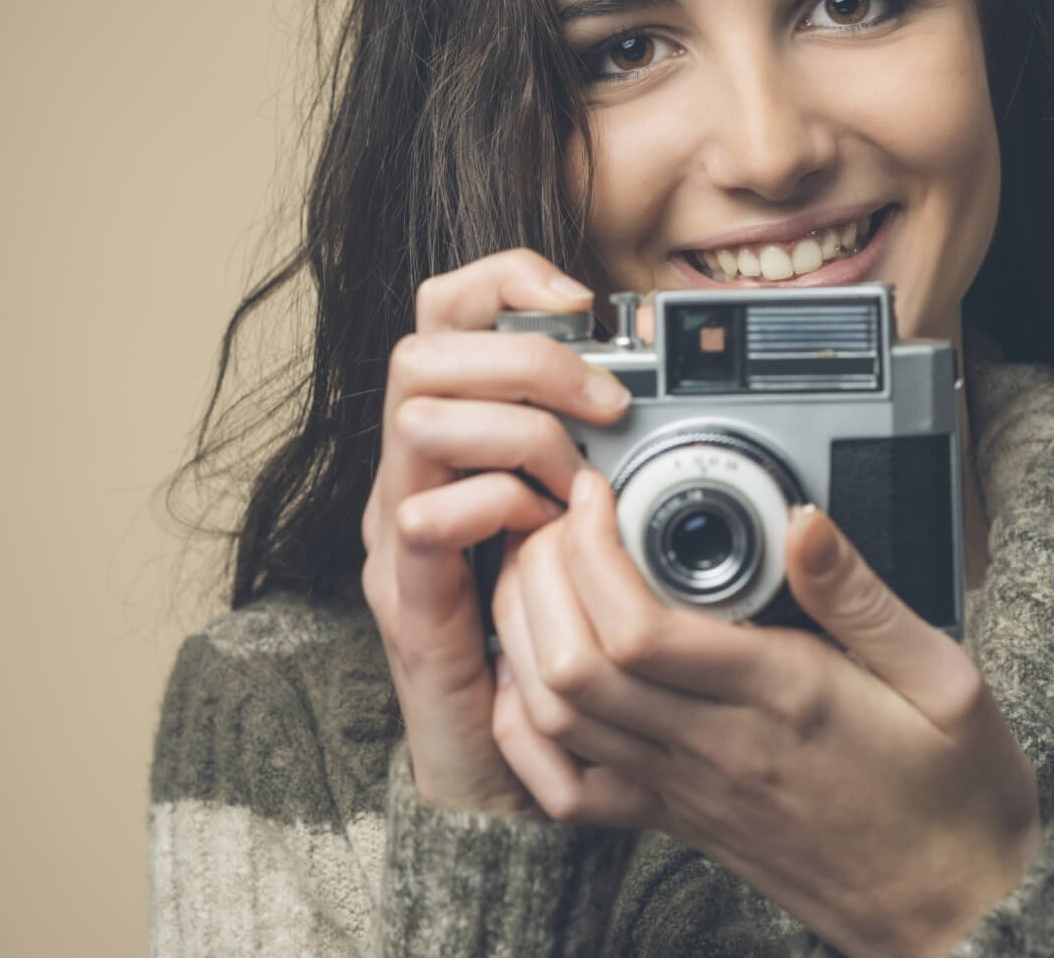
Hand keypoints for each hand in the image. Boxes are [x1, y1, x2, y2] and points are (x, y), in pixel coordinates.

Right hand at [358, 250, 632, 814]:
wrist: (501, 775)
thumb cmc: (553, 643)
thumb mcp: (584, 522)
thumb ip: (598, 452)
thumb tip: (656, 382)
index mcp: (455, 443)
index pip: (444, 312)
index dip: (502, 277)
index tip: (580, 298)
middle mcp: (411, 476)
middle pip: (420, 348)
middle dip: (523, 356)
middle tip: (600, 403)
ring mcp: (398, 533)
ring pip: (417, 415)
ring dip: (515, 432)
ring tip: (575, 481)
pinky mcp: (407, 600)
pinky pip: (424, 518)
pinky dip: (495, 509)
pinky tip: (543, 533)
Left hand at [490, 469, 1040, 956]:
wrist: (955, 912)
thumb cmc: (957, 797)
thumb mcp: (946, 680)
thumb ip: (864, 597)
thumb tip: (805, 520)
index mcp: (781, 698)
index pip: (640, 630)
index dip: (593, 550)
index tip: (600, 494)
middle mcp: (715, 747)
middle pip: (573, 666)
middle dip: (542, 576)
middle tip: (559, 517)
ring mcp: (683, 789)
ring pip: (558, 716)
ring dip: (525, 633)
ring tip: (542, 569)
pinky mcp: (672, 817)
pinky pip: (568, 786)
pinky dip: (530, 727)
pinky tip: (534, 673)